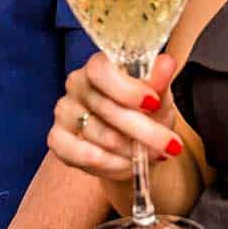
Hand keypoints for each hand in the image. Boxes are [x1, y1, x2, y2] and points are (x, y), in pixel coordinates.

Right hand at [48, 51, 180, 179]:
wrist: (133, 143)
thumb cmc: (145, 112)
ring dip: (131, 151)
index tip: (154, 103)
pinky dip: (109, 164)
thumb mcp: (158, 97)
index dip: (127, 89)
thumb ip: (159, 82)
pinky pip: (80, 155)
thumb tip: (167, 63)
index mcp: (98, 66)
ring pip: (99, 136)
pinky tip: (128, 165)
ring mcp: (64, 112)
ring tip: (153, 155)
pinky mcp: (57, 139)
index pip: (101, 70)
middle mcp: (76, 85)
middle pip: (107, 108)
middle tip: (170, 146)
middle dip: (144, 130)